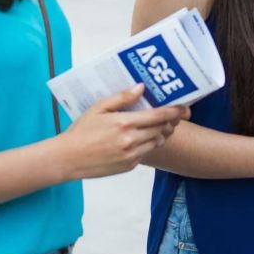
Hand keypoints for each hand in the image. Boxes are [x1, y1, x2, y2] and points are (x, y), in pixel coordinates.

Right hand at [54, 84, 189, 179]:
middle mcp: (131, 140)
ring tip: (157, 126)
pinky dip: (148, 145)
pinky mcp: (129, 166)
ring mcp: (131, 155)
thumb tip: (141, 87)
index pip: (159, 116)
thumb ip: (122, 98)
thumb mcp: (99, 108)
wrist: (67, 159)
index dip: (175, 111)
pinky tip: (140, 139)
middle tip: (173, 116)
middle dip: (171, 122)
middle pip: (162, 129)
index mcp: (125, 123)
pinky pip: (146, 152)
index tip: (185, 108)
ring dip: (161, 134)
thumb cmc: (81, 131)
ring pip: (157, 142)